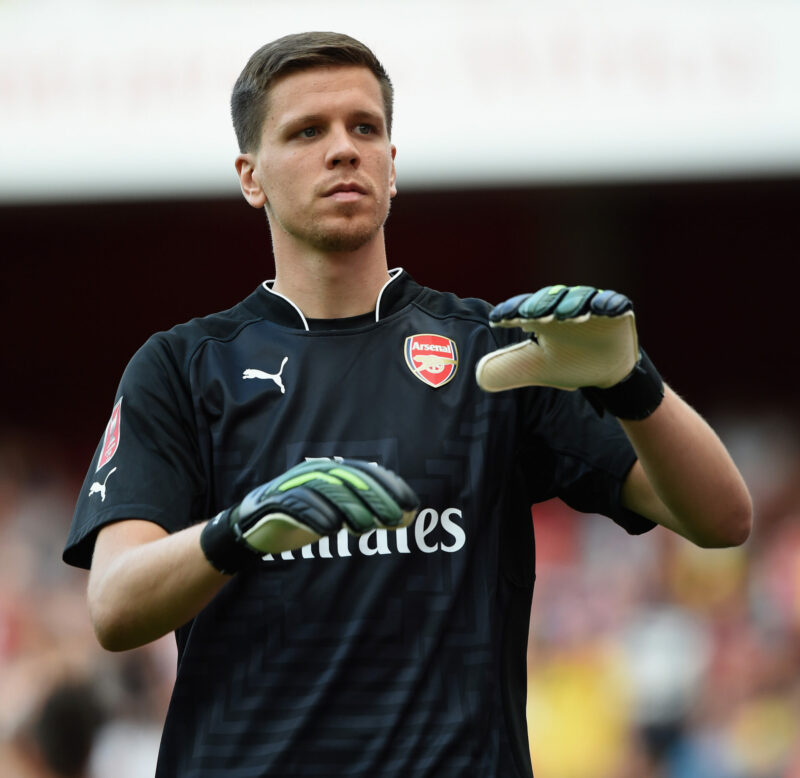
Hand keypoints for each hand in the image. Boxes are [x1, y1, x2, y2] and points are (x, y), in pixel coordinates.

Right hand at [200, 459, 419, 572]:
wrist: (252, 525)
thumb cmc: (302, 516)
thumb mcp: (336, 512)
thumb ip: (366, 510)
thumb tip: (404, 516)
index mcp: (332, 472)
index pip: (366, 473)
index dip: (390, 486)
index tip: (410, 505)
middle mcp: (315, 473)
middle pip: (350, 479)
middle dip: (375, 498)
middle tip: (394, 519)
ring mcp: (295, 485)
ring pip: (328, 490)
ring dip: (350, 507)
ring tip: (365, 528)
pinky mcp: (276, 501)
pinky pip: (298, 503)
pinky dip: (316, 514)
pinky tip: (331, 529)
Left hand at [476, 285, 638, 390]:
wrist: (604, 369)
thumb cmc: (565, 362)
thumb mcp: (535, 368)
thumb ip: (509, 369)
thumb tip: (479, 376)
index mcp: (541, 317)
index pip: (522, 309)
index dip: (510, 312)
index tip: (497, 320)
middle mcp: (563, 307)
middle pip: (550, 300)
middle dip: (541, 305)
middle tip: (531, 315)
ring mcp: (590, 307)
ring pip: (580, 298)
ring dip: (573, 304)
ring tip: (569, 315)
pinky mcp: (615, 311)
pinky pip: (613, 303)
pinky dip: (609, 304)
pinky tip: (604, 308)